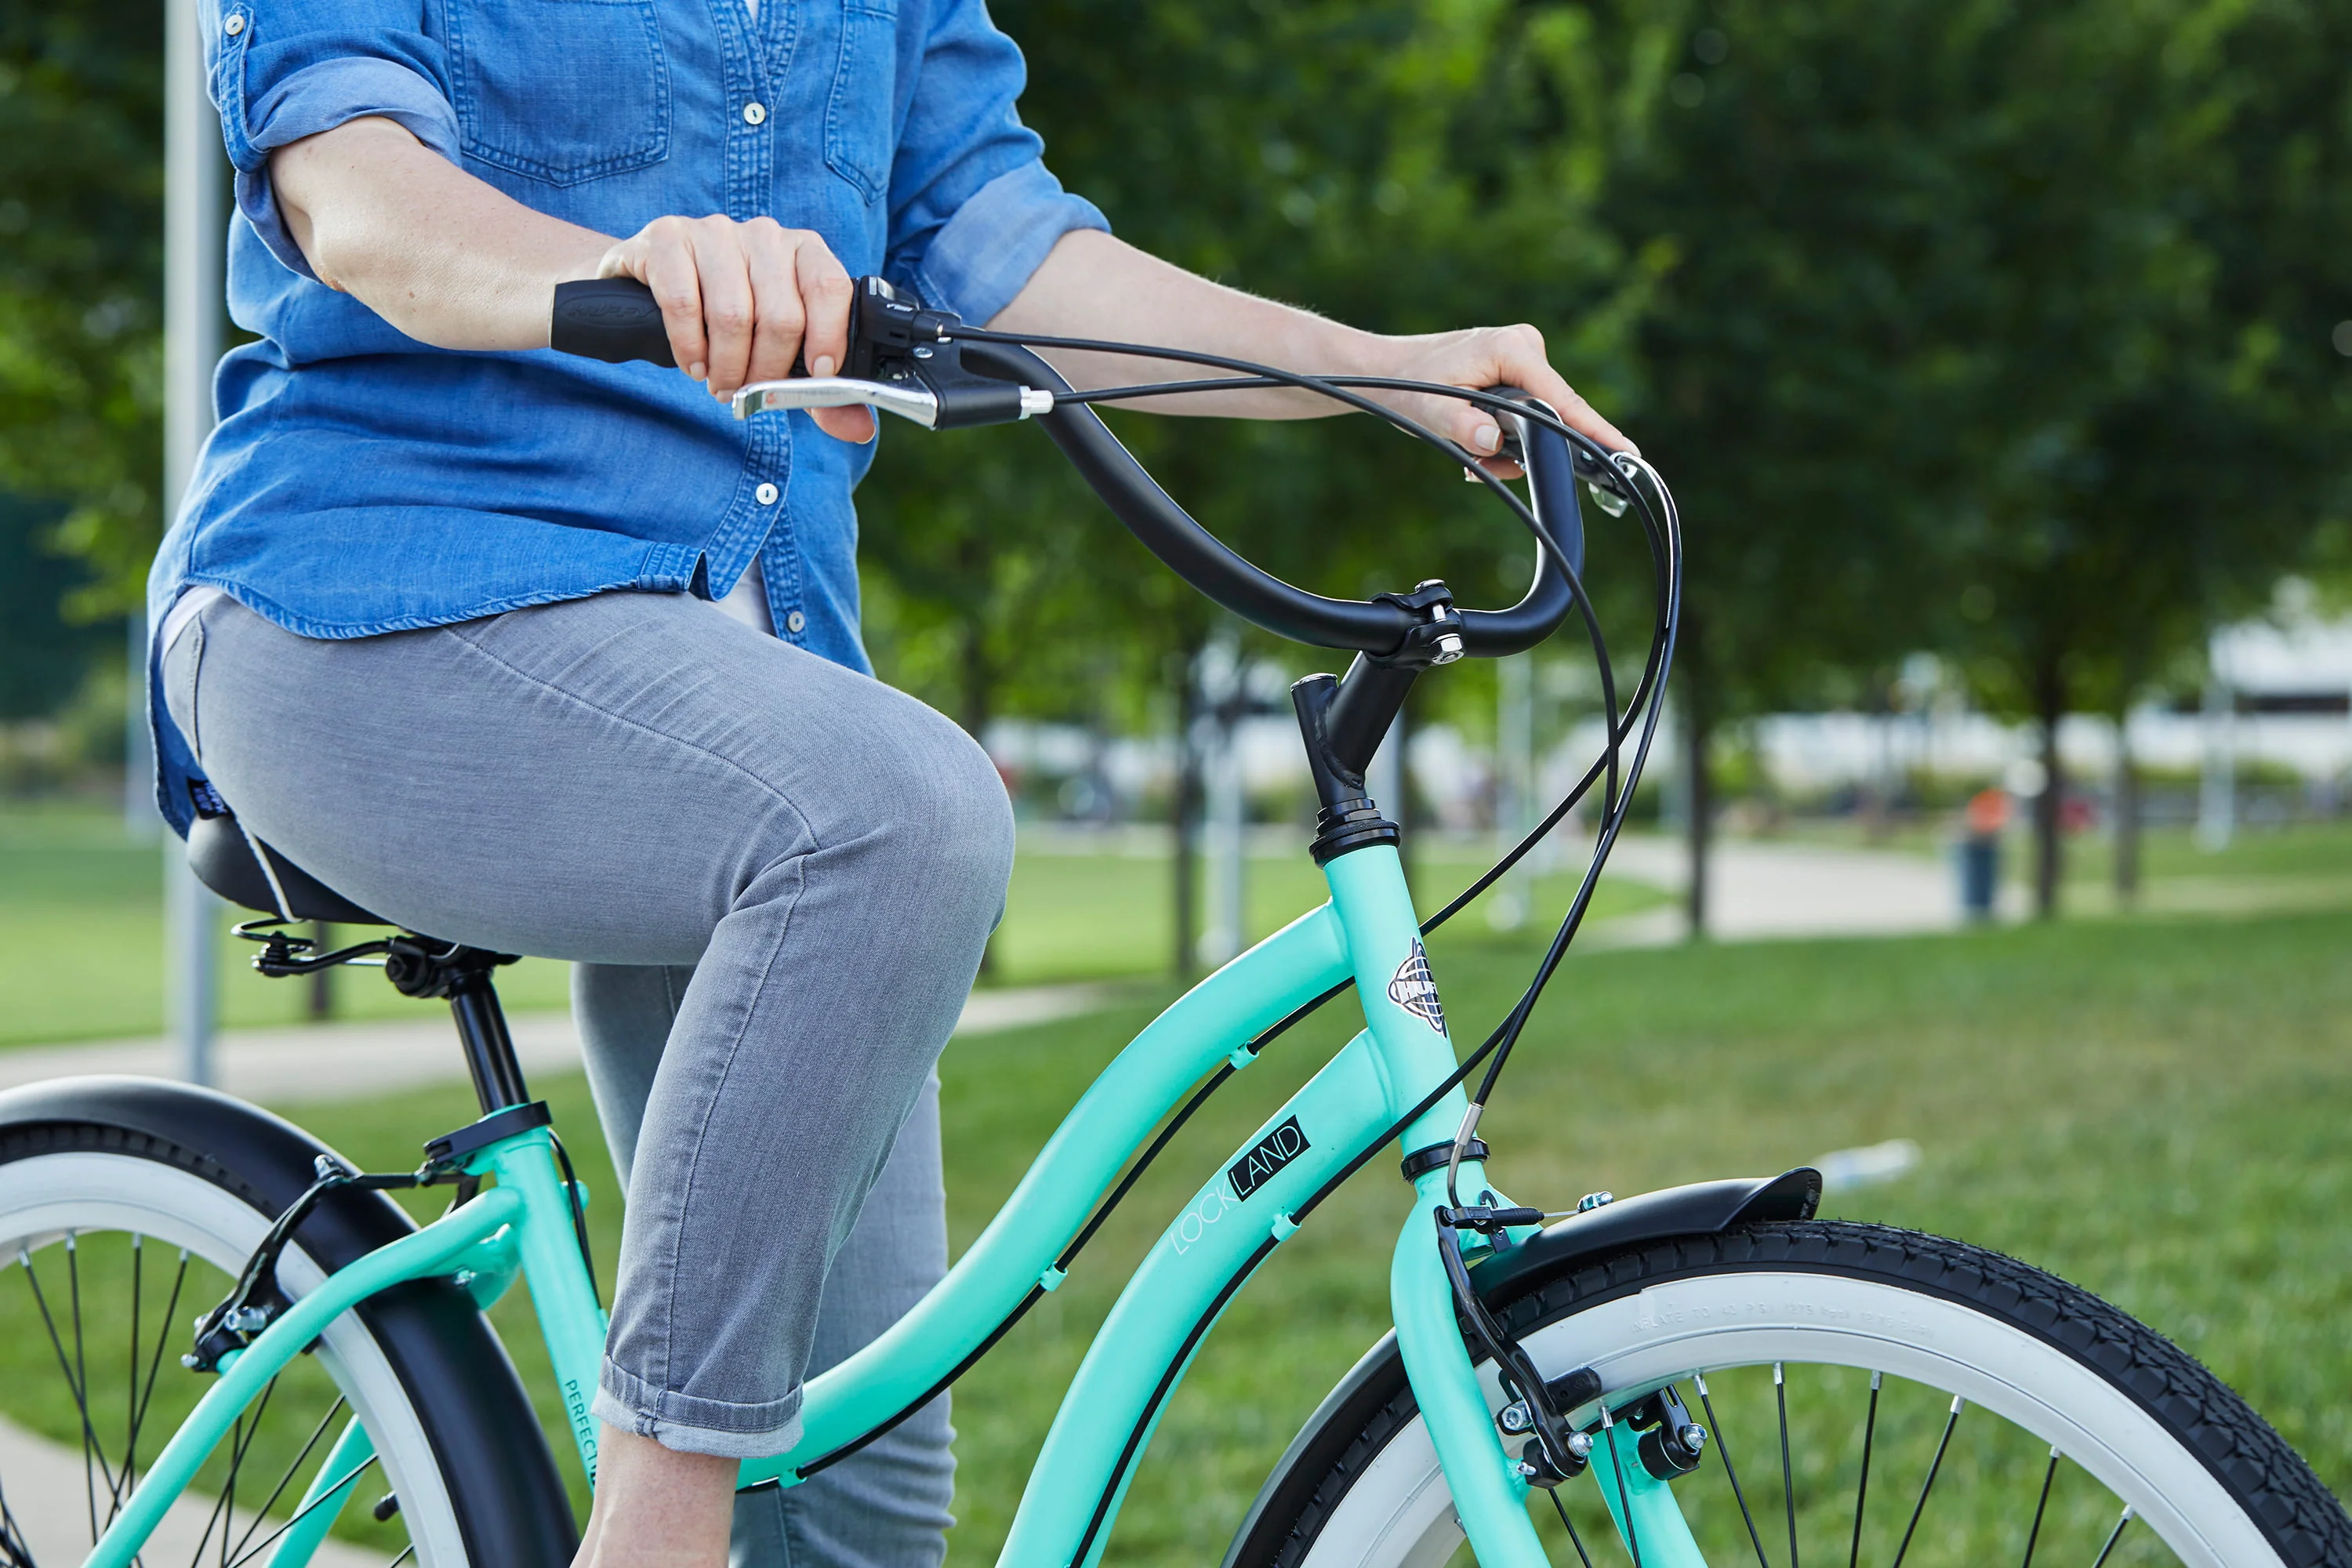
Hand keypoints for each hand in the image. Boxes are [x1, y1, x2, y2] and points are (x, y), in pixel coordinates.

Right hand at [597, 215, 874, 442]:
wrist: (655, 279)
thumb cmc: (730, 316)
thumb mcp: (781, 352)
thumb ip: (820, 391)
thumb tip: (858, 427)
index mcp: (805, 252)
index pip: (830, 288)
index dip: (829, 337)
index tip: (818, 375)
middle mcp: (765, 235)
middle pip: (781, 315)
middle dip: (766, 370)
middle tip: (749, 393)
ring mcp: (716, 232)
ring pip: (733, 315)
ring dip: (727, 366)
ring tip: (720, 383)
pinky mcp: (669, 238)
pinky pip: (684, 303)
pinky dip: (689, 346)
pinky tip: (693, 364)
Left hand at [1377, 325, 1633, 478]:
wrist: (1389, 369)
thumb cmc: (1408, 386)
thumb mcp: (1428, 413)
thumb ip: (1461, 427)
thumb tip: (1491, 440)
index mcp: (1511, 350)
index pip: (1562, 398)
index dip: (1593, 429)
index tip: (1626, 451)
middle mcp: (1525, 345)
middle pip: (1553, 411)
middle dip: (1530, 447)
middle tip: (1489, 466)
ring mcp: (1523, 355)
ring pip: (1540, 415)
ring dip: (1513, 444)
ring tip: (1474, 455)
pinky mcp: (1517, 367)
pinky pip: (1529, 409)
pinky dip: (1509, 433)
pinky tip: (1480, 442)